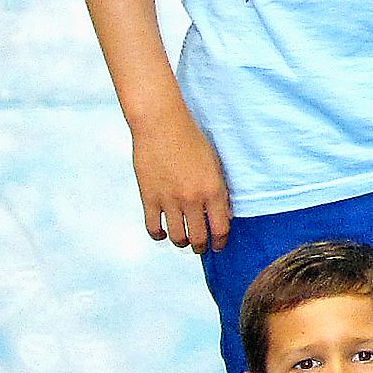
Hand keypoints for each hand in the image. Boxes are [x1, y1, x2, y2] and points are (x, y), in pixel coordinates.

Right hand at [131, 102, 231, 251]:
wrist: (162, 125)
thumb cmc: (191, 140)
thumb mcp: (215, 165)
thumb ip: (220, 192)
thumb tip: (223, 215)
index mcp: (213, 190)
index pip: (220, 228)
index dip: (220, 241)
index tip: (218, 245)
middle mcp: (192, 200)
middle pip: (198, 237)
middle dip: (201, 246)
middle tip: (201, 247)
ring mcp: (169, 201)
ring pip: (177, 237)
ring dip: (182, 242)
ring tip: (183, 241)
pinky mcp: (149, 198)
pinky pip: (153, 228)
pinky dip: (159, 235)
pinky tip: (163, 233)